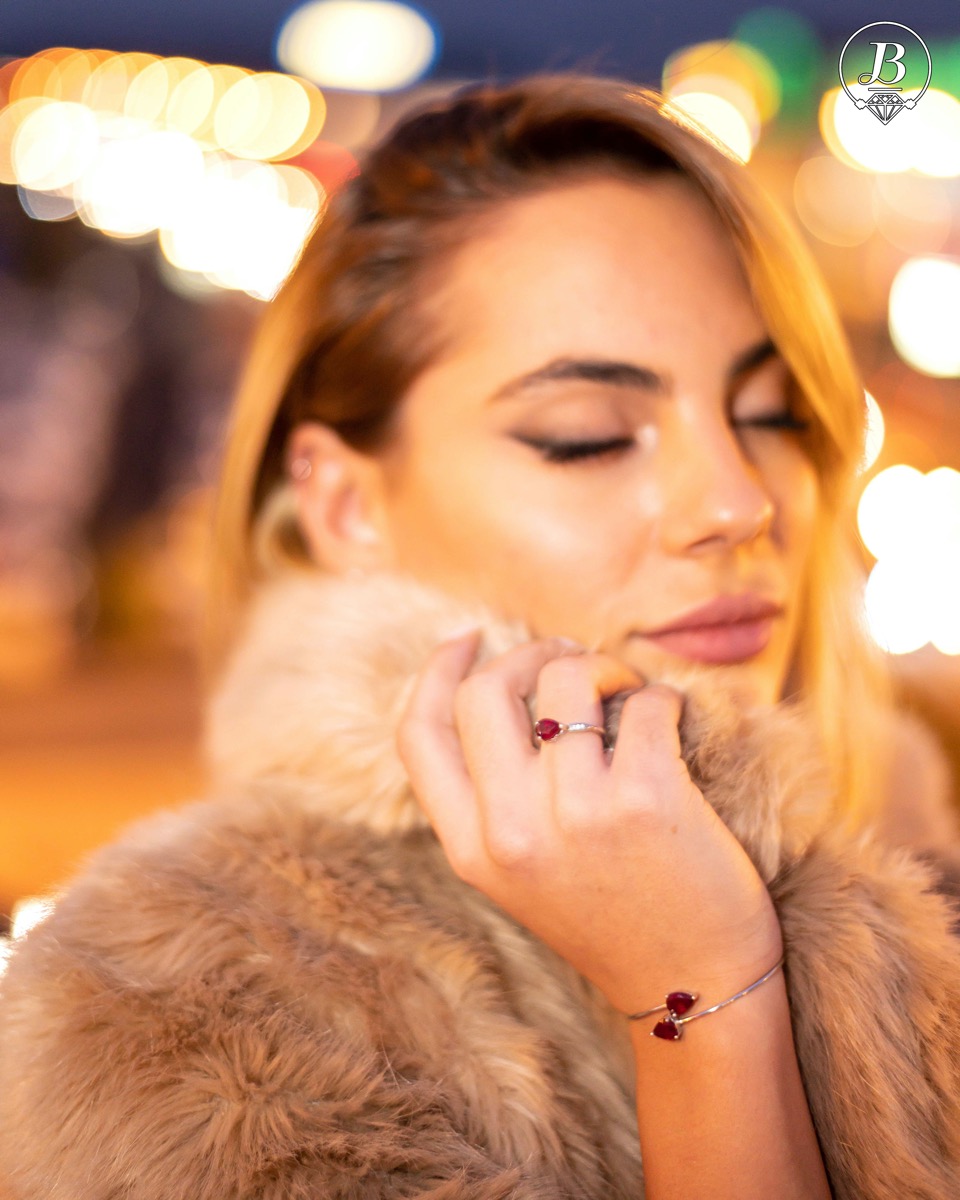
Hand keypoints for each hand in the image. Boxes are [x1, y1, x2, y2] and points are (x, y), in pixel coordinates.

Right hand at [395, 630, 782, 1013]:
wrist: (691, 988)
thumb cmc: (610, 918)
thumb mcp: (520, 874)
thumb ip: (493, 799)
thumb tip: (494, 687)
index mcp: (471, 849)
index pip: (418, 734)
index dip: (436, 671)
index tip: (469, 637)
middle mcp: (512, 831)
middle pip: (484, 690)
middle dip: (527, 652)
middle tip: (567, 656)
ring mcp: (578, 814)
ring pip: (565, 676)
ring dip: (601, 664)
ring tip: (625, 689)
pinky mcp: (647, 798)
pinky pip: (646, 700)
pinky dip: (661, 695)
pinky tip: (669, 719)